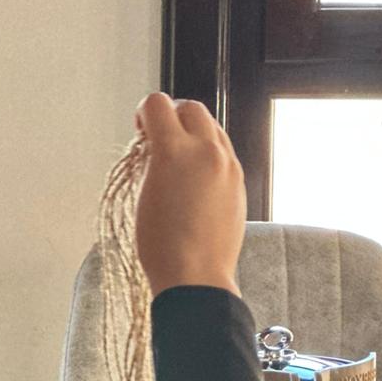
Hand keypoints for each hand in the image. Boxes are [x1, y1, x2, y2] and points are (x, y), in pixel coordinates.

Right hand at [133, 93, 244, 298]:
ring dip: (194, 134)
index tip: (141, 130)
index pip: (157, 104)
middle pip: (191, 108)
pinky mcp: (239, 183)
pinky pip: (224, 152)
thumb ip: (152, 158)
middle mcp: (206, 151)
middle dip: (173, 117)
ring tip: (180, 161)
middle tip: (160, 141)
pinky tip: (196, 179)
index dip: (143, 114)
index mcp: (174, 150)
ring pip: (212, 127)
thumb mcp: (143, 193)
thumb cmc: (162, 245)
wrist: (195, 276)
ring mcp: (228, 166)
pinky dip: (209, 154)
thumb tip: (156, 144)